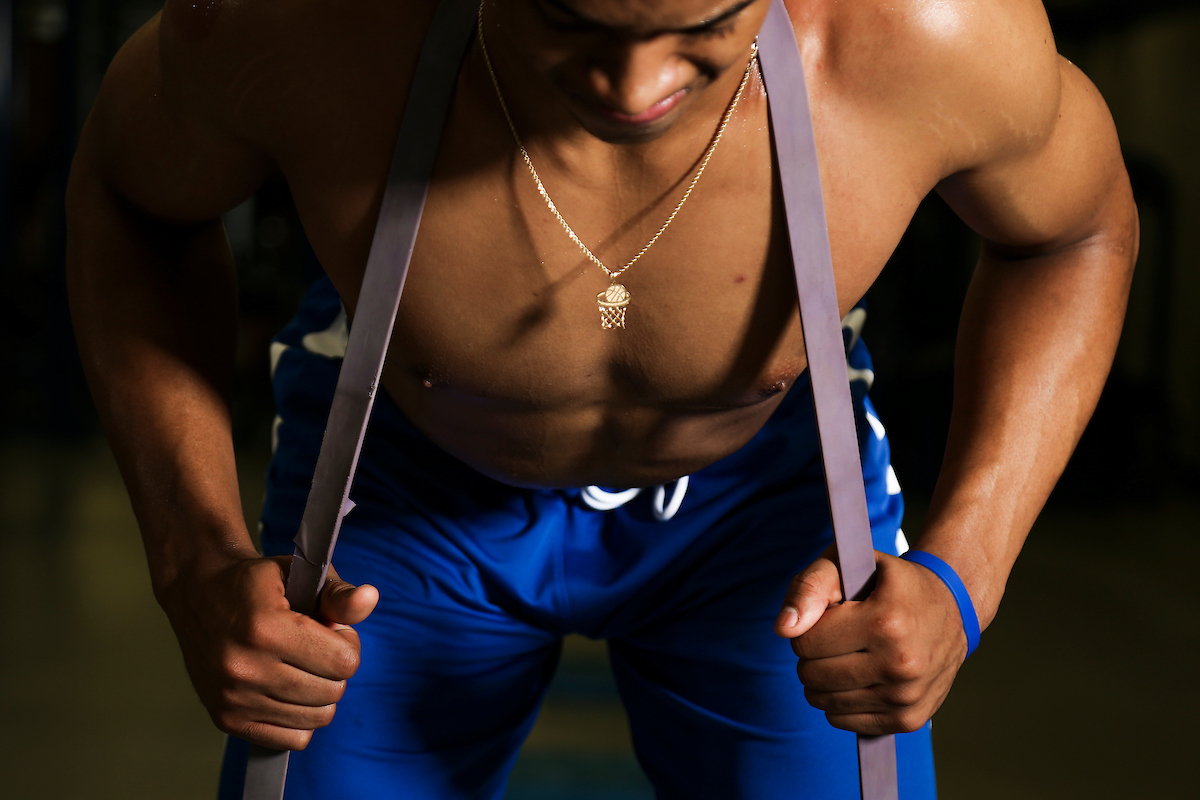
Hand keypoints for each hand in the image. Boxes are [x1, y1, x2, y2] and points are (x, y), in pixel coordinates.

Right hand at [160, 554, 378, 749]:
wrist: (198, 593)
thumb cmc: (257, 584)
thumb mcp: (300, 575)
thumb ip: (339, 594)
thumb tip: (370, 599)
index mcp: (264, 628)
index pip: (343, 662)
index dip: (347, 642)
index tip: (330, 629)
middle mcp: (244, 667)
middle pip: (332, 691)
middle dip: (335, 667)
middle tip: (316, 646)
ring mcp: (233, 698)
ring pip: (316, 718)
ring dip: (320, 693)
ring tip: (302, 666)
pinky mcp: (226, 719)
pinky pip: (291, 740)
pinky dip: (300, 718)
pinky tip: (289, 690)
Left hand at [774, 550, 966, 734]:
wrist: (952, 606)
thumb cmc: (888, 582)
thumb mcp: (848, 564)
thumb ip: (809, 587)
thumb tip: (784, 629)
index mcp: (885, 621)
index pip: (806, 642)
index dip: (808, 627)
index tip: (829, 617)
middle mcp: (899, 663)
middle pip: (812, 674)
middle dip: (813, 654)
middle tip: (837, 637)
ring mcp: (906, 696)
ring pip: (823, 701)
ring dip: (824, 679)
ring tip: (849, 654)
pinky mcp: (909, 719)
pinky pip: (844, 721)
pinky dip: (841, 700)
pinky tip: (860, 676)